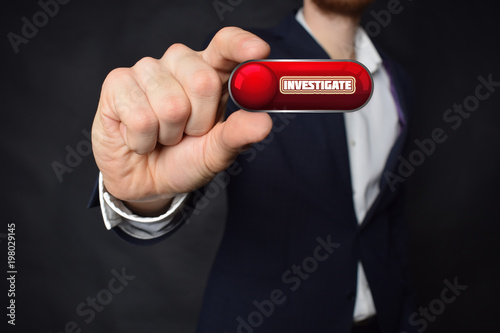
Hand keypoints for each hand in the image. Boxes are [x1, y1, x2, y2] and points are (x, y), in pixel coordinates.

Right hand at [91, 27, 272, 215]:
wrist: (145, 181)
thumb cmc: (183, 160)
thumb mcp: (216, 153)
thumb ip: (238, 135)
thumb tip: (264, 122)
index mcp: (209, 72)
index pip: (225, 45)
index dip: (241, 45)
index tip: (260, 51)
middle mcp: (179, 64)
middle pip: (203, 80)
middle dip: (199, 122)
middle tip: (188, 133)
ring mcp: (147, 70)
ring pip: (171, 105)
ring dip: (169, 134)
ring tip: (162, 136)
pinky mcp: (117, 83)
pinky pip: (142, 118)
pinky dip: (143, 141)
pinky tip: (138, 138)